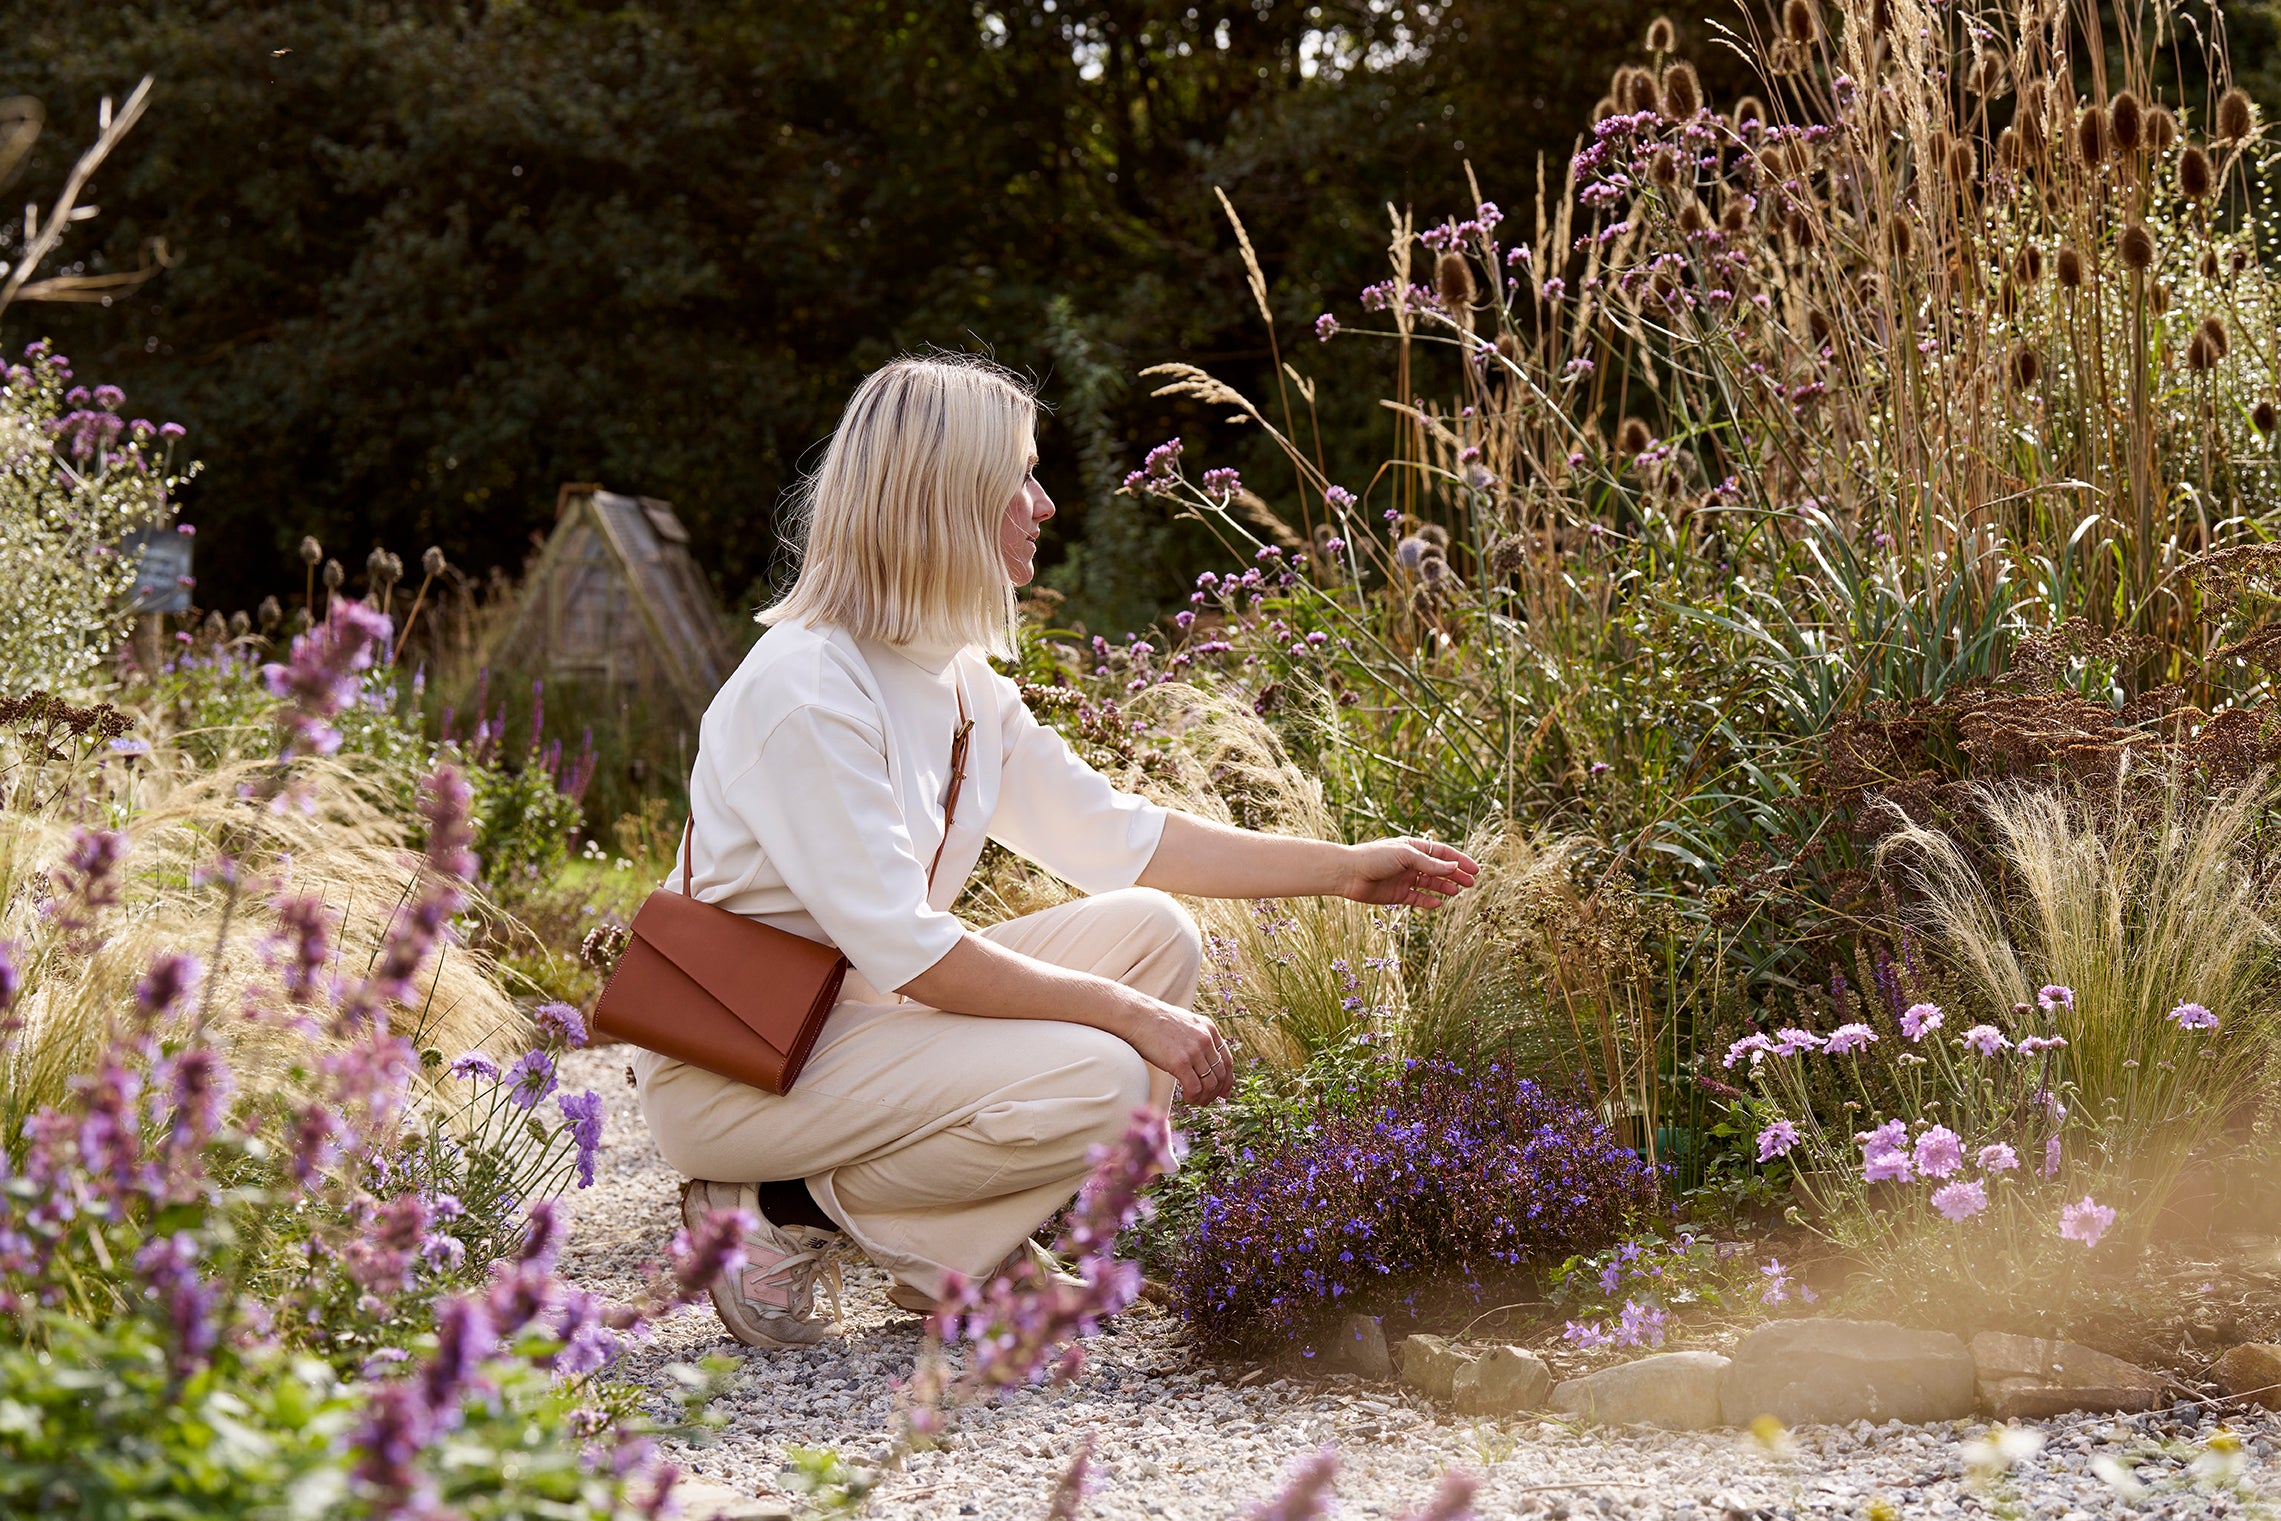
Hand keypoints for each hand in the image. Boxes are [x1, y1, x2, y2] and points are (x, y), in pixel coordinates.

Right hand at [1116, 994, 1234, 1104]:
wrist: (1136, 1016)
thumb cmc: (1154, 1022)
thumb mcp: (1185, 1024)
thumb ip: (1197, 1039)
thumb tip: (1202, 1061)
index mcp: (1208, 1029)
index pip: (1227, 1060)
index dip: (1228, 1080)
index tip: (1224, 1092)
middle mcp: (1205, 1039)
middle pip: (1220, 1074)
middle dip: (1215, 1092)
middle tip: (1205, 1100)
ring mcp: (1194, 1051)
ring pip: (1210, 1084)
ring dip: (1204, 1097)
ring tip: (1195, 1100)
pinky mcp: (1180, 1062)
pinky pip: (1195, 1088)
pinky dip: (1193, 1097)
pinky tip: (1186, 1098)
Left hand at [1339, 837, 1480, 908]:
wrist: (1348, 874)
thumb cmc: (1374, 858)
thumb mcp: (1405, 856)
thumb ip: (1429, 864)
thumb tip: (1453, 868)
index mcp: (1412, 848)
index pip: (1442, 853)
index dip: (1459, 861)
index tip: (1475, 869)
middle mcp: (1410, 863)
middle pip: (1439, 869)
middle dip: (1456, 875)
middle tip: (1471, 883)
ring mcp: (1404, 879)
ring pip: (1430, 884)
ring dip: (1444, 887)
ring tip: (1458, 892)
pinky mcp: (1397, 894)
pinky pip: (1417, 899)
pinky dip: (1428, 902)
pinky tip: (1439, 903)